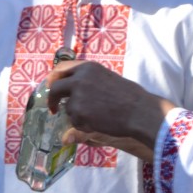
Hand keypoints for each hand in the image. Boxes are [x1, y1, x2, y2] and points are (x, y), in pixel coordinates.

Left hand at [45, 61, 172, 161]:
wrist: (140, 112)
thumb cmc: (129, 96)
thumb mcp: (106, 78)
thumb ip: (86, 80)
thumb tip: (68, 87)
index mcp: (87, 67)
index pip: (60, 68)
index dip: (54, 79)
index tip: (51, 88)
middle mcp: (79, 78)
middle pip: (55, 87)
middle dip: (52, 99)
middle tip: (54, 109)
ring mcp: (78, 95)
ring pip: (67, 108)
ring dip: (77, 114)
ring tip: (99, 115)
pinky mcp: (78, 112)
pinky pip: (74, 121)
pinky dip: (83, 124)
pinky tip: (100, 122)